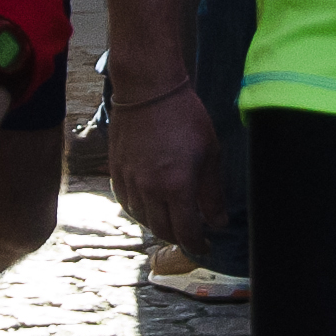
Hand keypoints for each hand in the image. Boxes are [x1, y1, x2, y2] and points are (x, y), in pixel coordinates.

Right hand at [109, 84, 228, 250]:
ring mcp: (130, 181)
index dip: (197, 245)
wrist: (148, 90)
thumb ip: (213, 193)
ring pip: (142, 219)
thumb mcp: (210, 153)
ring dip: (159, 225)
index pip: (186, 232)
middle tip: (191, 235)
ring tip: (173, 220)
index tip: (206, 246)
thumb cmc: (184, 117)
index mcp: (176, 186)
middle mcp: (149, 189)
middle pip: (162, 230)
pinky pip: (127, 202)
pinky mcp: (117, 171)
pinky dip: (140, 210)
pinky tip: (151, 205)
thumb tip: (218, 222)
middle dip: (179, 238)